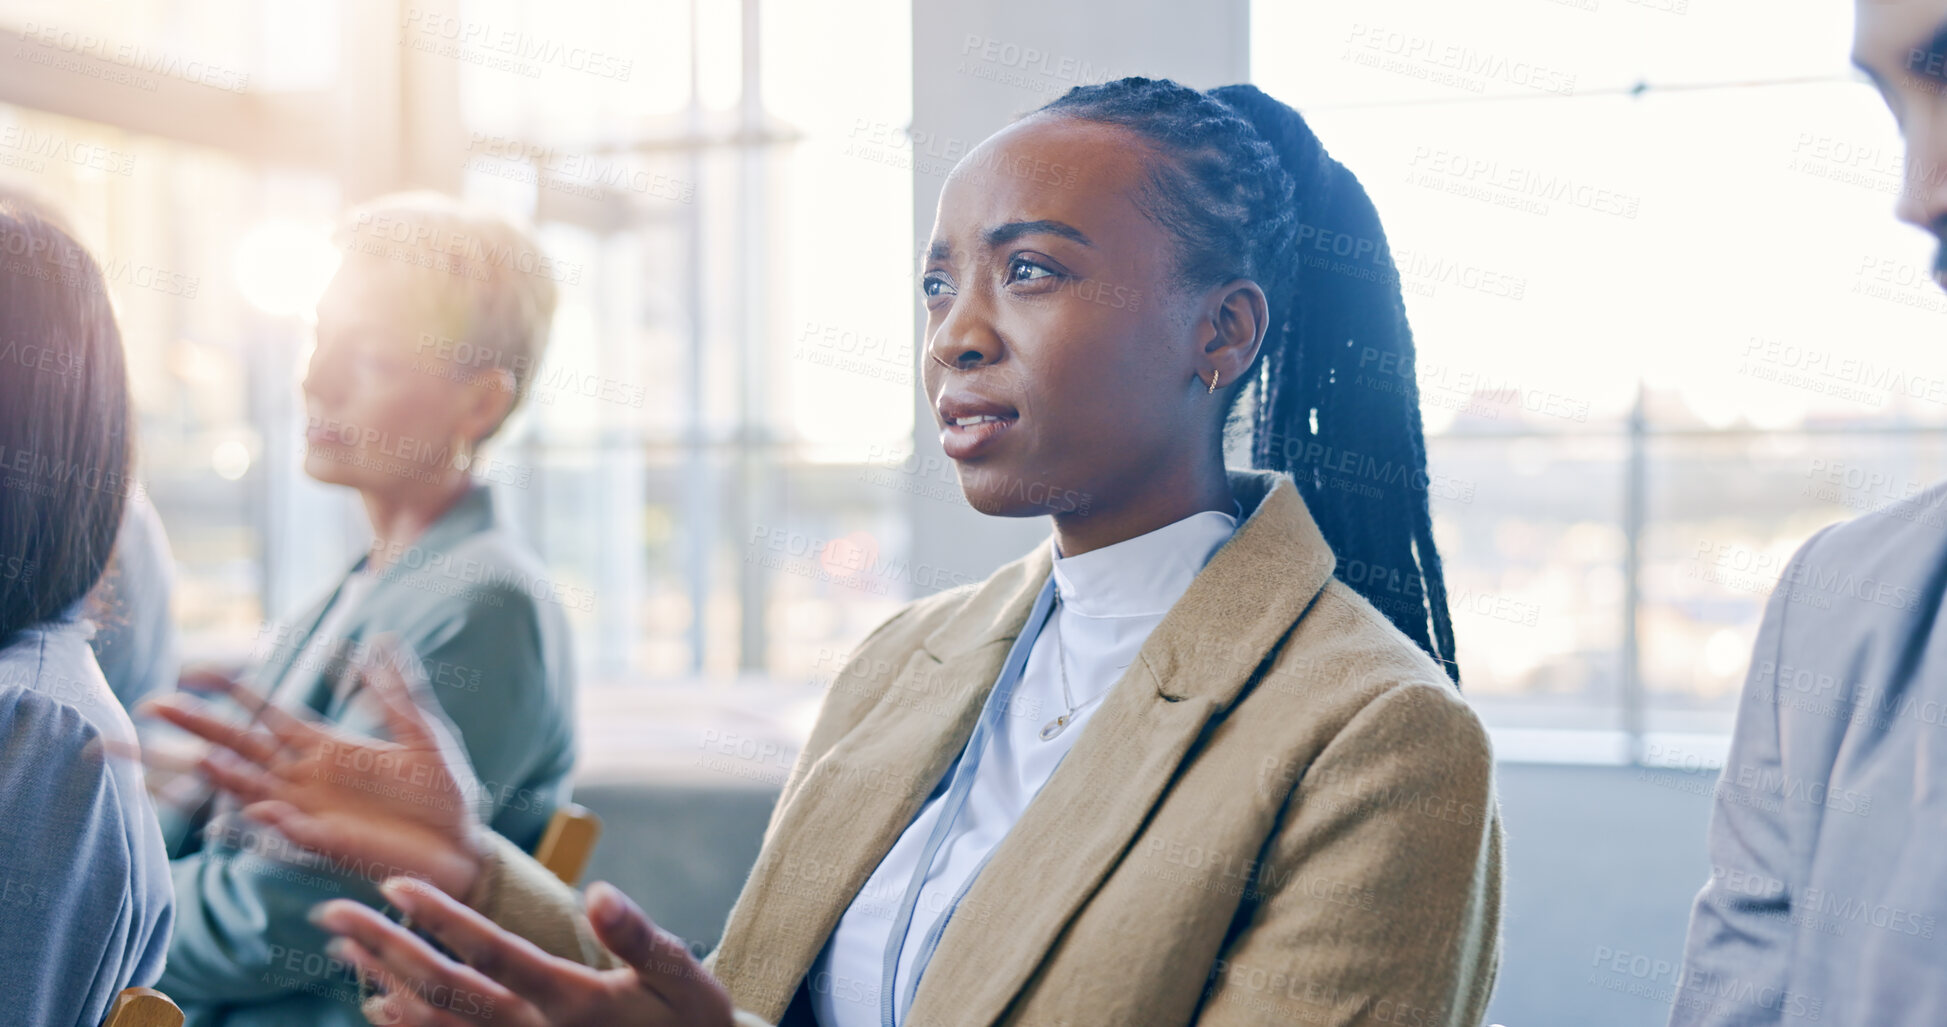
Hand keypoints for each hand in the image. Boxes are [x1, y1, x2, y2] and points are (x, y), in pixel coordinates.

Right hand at [139, 638, 490, 898]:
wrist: (464, 845)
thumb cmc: (440, 792)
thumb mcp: (422, 733)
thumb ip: (397, 692)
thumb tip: (381, 641)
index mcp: (326, 747)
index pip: (266, 713)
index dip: (232, 692)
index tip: (193, 671)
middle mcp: (306, 778)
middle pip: (238, 746)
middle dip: (197, 728)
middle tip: (150, 705)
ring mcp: (312, 811)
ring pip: (250, 789)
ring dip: (222, 777)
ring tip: (197, 759)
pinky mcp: (330, 843)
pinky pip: (292, 831)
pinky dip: (274, 821)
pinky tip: (259, 808)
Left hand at [316, 877, 734, 1026]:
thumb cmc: (689, 1024)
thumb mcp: (681, 977)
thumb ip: (639, 937)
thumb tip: (601, 894)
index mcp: (570, 1002)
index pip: (492, 954)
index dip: (441, 918)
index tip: (395, 884)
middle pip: (443, 991)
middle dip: (385, 947)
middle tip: (334, 910)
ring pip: (433, 1026)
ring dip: (382, 984)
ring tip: (343, 947)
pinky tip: (377, 1003)